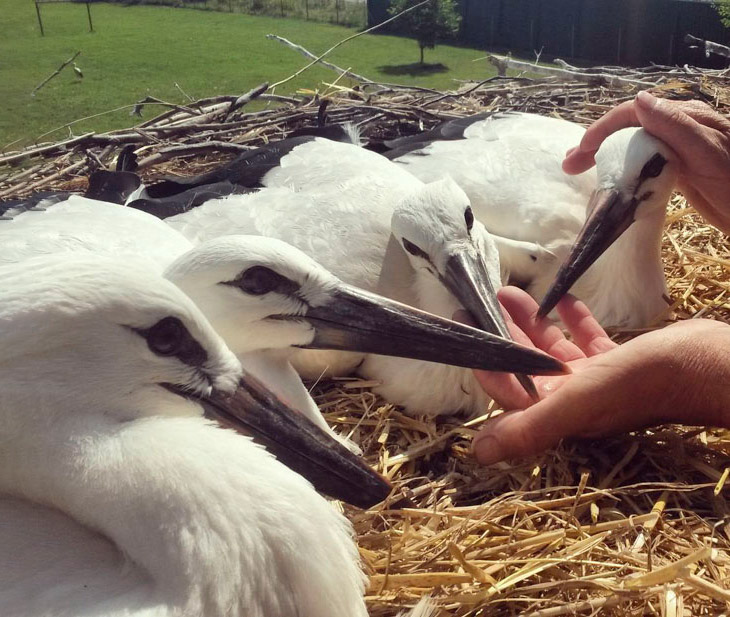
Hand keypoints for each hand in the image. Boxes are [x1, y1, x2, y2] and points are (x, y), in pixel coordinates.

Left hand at [471, 287, 729, 464]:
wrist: (707, 366)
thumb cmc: (642, 381)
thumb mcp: (580, 401)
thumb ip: (530, 425)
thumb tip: (479, 452)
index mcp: (559, 412)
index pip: (509, 389)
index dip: (486, 362)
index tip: (467, 330)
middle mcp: (574, 400)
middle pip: (528, 366)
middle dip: (505, 335)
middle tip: (484, 302)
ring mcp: (598, 382)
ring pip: (554, 350)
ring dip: (533, 324)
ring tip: (513, 292)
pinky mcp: (620, 363)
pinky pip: (588, 341)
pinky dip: (573, 321)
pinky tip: (564, 298)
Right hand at [562, 91, 729, 233]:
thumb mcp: (708, 155)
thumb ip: (676, 127)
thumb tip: (639, 100)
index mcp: (685, 121)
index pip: (634, 114)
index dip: (603, 129)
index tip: (580, 151)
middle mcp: (680, 130)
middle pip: (628, 129)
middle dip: (596, 143)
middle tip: (569, 164)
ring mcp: (679, 150)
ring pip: (632, 146)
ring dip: (603, 156)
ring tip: (578, 171)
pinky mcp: (681, 170)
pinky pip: (643, 163)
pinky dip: (621, 169)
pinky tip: (610, 179)